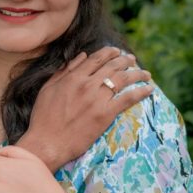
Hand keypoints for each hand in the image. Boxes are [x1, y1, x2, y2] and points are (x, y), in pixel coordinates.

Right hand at [18, 47, 152, 170]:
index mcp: (73, 77)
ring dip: (137, 73)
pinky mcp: (106, 114)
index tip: (116, 51)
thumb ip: (64, 71)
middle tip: (132, 59)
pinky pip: (127, 99)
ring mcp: (97, 99)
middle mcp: (87, 84)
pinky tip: (149, 89)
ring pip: (123, 79)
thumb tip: (82, 56)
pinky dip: (140, 92)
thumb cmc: (43, 118)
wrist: (47, 142)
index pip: (96, 59)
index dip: (109, 52)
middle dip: (125, 60)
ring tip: (145, 73)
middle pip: (112, 66)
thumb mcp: (48, 89)